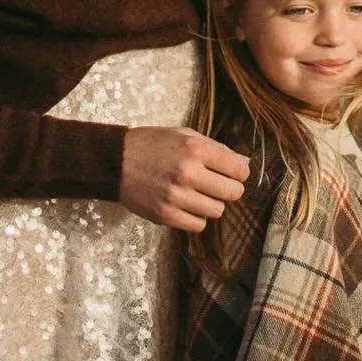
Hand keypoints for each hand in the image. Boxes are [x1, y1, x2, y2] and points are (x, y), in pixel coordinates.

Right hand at [118, 126, 249, 230]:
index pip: (238, 169)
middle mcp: (188, 173)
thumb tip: (244, 163)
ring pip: (217, 211)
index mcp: (195, 149)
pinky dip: (197, 217)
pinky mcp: (165, 216)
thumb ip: (216, 149)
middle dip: (230, 189)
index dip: (240, 172)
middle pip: (232, 193)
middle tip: (219, 184)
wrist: (117, 161)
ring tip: (198, 193)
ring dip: (212, 203)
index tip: (235, 172)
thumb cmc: (153, 144)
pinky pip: (198, 225)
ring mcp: (176, 197)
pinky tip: (187, 204)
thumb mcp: (185, 135)